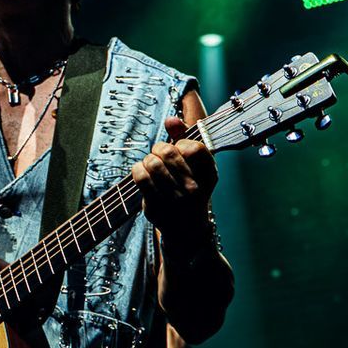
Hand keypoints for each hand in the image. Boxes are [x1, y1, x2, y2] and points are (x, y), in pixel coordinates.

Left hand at [133, 115, 216, 242]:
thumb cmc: (189, 185)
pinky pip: (140, 176)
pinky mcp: (156, 207)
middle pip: (167, 151)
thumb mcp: (195, 163)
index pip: (193, 148)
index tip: (180, 150)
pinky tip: (143, 173)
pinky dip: (137, 169)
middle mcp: (194, 189)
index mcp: (209, 175)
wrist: (186, 227)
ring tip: (152, 165)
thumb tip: (171, 119)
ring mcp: (175, 200)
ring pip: (151, 163)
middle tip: (159, 155)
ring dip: (148, 160)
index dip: (181, 143)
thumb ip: (184, 136)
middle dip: (159, 148)